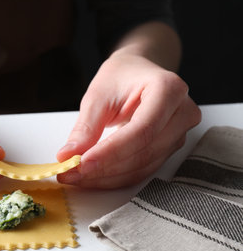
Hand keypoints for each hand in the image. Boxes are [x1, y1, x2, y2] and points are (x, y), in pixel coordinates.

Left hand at [56, 54, 200, 187]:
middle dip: (104, 167)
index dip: (110, 152)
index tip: (82, 164)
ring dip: (108, 177)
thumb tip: (69, 156)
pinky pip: (143, 169)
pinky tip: (94, 176)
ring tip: (77, 176)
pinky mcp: (171, 148)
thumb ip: (86, 127)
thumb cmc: (120, 77)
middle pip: (144, 152)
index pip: (141, 130)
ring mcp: (180, 133)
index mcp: (168, 89)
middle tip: (72, 173)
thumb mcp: (98, 96)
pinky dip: (116, 176)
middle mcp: (182, 113)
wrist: (137, 73)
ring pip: (143, 166)